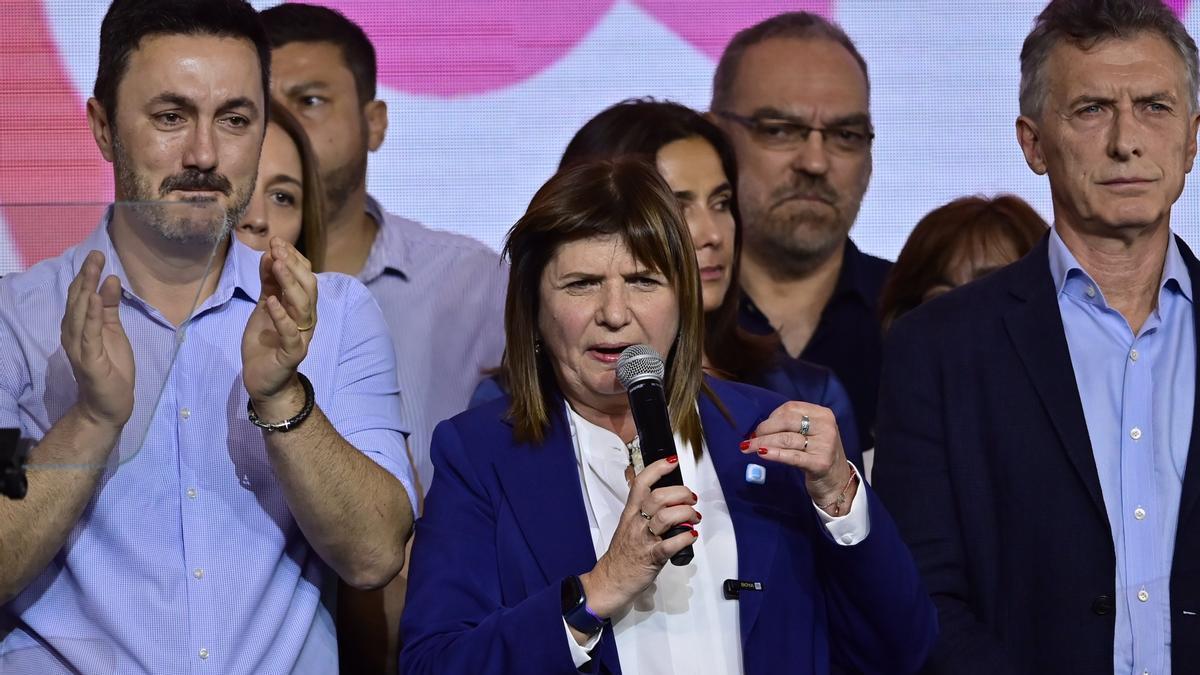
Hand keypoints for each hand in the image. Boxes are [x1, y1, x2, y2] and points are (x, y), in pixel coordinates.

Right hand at [61, 250, 133, 430]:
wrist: (109, 404)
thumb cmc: (111, 367)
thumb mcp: (113, 331)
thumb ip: (110, 307)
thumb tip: (110, 279)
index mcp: (79, 326)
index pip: (80, 296)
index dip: (87, 275)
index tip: (97, 255)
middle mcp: (73, 333)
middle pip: (78, 300)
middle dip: (86, 276)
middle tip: (96, 254)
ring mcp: (79, 346)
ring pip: (81, 313)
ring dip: (87, 290)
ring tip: (94, 269)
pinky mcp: (89, 359)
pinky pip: (90, 334)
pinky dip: (93, 316)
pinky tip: (96, 300)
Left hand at [242, 238, 317, 418]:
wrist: (262, 381)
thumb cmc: (265, 343)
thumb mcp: (264, 307)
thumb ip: (269, 284)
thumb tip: (269, 255)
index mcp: (301, 307)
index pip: (305, 276)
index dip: (293, 258)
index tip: (276, 241)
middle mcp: (306, 319)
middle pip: (309, 287)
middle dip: (293, 265)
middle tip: (276, 247)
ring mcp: (301, 336)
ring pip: (303, 306)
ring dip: (290, 283)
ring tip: (276, 264)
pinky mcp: (292, 354)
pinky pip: (291, 333)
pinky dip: (282, 317)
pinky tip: (271, 301)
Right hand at [579, 456, 698, 618]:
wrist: (611, 580)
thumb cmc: (623, 552)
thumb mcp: (628, 523)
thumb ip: (640, 505)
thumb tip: (649, 486)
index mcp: (631, 512)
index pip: (642, 483)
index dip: (657, 469)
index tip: (671, 461)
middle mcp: (637, 523)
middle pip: (658, 497)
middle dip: (681, 494)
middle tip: (691, 499)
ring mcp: (644, 539)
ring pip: (665, 517)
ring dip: (686, 514)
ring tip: (694, 518)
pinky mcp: (652, 557)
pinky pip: (669, 545)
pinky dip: (685, 538)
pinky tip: (691, 536)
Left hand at [742, 402, 855, 512]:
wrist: (837, 482)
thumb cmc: (818, 455)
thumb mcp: (811, 434)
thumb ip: (791, 427)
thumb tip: (758, 429)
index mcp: (823, 414)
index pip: (790, 408)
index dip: (771, 417)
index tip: (760, 429)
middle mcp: (826, 427)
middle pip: (786, 422)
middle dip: (764, 430)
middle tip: (750, 440)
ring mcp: (825, 445)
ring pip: (786, 439)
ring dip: (763, 442)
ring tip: (748, 447)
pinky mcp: (820, 463)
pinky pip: (792, 456)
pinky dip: (774, 454)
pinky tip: (762, 453)